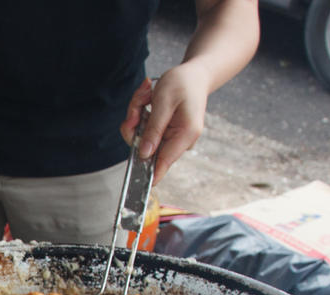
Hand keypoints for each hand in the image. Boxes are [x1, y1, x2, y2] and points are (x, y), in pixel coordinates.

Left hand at [120, 62, 209, 182]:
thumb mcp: (164, 102)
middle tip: (139, 102)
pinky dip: (140, 112)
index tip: (139, 186)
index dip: (149, 174)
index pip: (164, 162)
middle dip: (135, 123)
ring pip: (141, 136)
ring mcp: (171, 137)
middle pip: (145, 146)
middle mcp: (179, 140)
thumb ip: (154, 129)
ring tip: (146, 95)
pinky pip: (143, 129)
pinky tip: (147, 98)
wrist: (194, 74)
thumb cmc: (182, 83)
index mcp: (185, 134)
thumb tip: (144, 154)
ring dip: (136, 114)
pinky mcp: (164, 132)